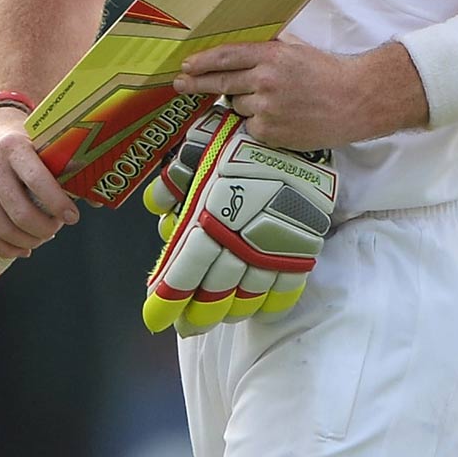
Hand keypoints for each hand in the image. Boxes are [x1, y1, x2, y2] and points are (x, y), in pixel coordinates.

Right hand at [0, 109, 78, 258]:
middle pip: (20, 214)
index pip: (38, 182)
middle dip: (45, 229)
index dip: (59, 205)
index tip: (73, 217)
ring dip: (28, 241)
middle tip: (57, 228)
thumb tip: (96, 201)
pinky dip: (6, 247)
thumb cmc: (21, 138)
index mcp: (14, 147)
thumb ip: (66, 167)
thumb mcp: (42, 141)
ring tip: (42, 237)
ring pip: (2, 229)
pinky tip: (22, 248)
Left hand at [141, 111, 335, 334]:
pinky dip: (273, 302)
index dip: (168, 299)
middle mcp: (241, 240)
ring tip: (222, 317)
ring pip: (249, 293)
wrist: (300, 129)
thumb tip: (157, 207)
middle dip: (199, 313)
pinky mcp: (302, 243)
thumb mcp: (202, 149)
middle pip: (216, 290)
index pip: (185, 271)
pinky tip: (262, 310)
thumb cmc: (244, 139)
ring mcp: (274, 245)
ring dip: (232, 310)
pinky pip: (287, 284)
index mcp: (212, 218)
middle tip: (189, 327)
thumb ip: (176, 182)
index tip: (155, 319)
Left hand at [173, 36, 420, 147]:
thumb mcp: (299, 50)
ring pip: (238, 107)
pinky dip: (259, 123)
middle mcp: (265, 81)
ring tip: (272, 103)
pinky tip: (281, 118)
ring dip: (244, 105)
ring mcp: (266, 108)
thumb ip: (270, 49)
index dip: (202, 61)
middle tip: (181, 84)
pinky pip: (251, 127)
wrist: (357, 100)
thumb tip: (242, 51)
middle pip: (220, 83)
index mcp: (272, 56)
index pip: (227, 57)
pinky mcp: (270, 132)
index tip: (186, 65)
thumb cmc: (331, 73)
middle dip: (196, 83)